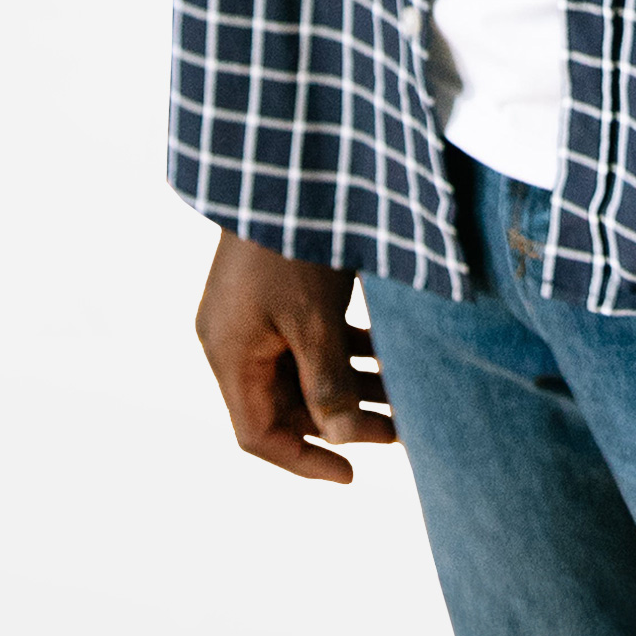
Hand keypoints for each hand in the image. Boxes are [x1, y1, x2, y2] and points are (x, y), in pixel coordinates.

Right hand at [195, 231, 396, 482]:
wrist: (285, 162)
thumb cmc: (295, 244)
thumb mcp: (316, 321)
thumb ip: (328, 386)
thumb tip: (345, 439)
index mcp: (229, 355)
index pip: (259, 435)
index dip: (306, 461)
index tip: (354, 472)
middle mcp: (233, 339)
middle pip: (284, 404)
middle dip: (341, 417)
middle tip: (400, 424)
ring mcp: (252, 314)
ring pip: (302, 369)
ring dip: (350, 381)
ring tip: (407, 387)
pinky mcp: (274, 291)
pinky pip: (307, 336)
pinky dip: (345, 347)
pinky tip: (389, 346)